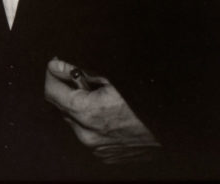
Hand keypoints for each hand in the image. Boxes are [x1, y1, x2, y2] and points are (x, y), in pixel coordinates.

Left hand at [44, 57, 161, 163]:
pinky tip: (107, 114)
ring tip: (99, 98)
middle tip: (78, 77)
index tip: (56, 65)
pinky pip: (88, 134)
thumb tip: (57, 66)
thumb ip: (79, 73)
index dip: (52, 75)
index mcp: (85, 112)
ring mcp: (94, 147)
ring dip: (79, 106)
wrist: (169, 133)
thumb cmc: (142, 104)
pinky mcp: (103, 155)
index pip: (51, 91)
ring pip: (74, 121)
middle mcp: (86, 133)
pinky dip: (90, 122)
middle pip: (61, 106)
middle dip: (66, 89)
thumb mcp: (111, 80)